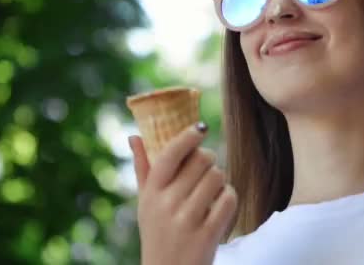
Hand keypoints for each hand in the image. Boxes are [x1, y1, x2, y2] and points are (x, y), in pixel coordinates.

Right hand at [129, 122, 237, 264]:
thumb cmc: (158, 233)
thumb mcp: (146, 204)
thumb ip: (143, 169)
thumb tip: (134, 136)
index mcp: (151, 193)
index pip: (169, 154)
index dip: (188, 136)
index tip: (200, 127)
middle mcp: (166, 204)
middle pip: (201, 160)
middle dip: (209, 160)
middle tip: (206, 170)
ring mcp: (187, 220)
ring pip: (217, 177)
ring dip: (220, 181)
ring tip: (212, 191)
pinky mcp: (207, 235)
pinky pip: (229, 199)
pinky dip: (229, 198)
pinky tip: (220, 205)